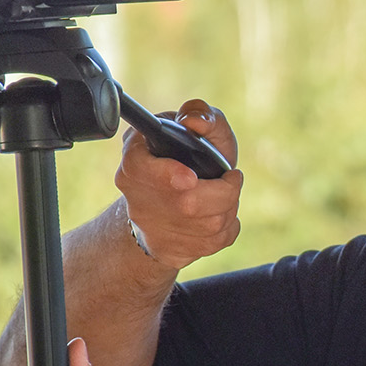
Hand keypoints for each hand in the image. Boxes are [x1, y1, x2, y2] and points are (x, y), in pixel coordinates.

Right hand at [116, 99, 243, 269]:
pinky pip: (218, 240)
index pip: (138, 168)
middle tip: (230, 177)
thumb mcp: (191, 128)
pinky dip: (229, 224)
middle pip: (189, 203)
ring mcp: (156, 229)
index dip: (166, 175)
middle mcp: (141, 200)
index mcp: (135, 164)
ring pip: (210, 224)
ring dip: (229, 205)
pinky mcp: (174, 251)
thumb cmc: (185, 157)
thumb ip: (199, 113)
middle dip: (222, 190)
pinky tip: (220, 213)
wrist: (168, 203)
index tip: (189, 178)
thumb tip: (194, 121)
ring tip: (224, 192)